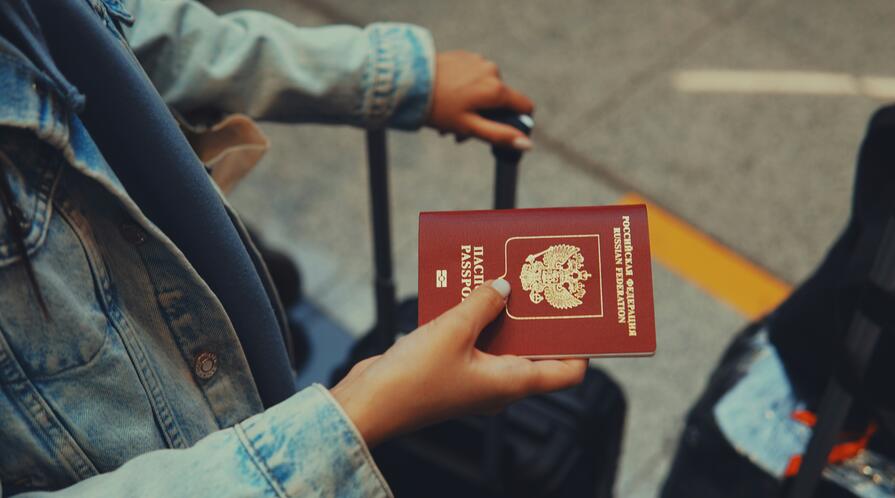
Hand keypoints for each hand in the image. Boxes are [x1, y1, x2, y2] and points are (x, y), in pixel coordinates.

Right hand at [331, 279, 586, 446]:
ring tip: (506, 276)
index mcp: (511, 383)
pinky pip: (474, 339)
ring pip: (501, 340)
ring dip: (503, 311)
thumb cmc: (413, 379)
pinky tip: (469, 290)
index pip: (566, 371)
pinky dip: (476, 316)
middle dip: (539, 316)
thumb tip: (504, 286)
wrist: (368, 404)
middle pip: (534, 349)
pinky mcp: (452, 369)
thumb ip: (483, 303)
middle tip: (544, 281)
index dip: (582, 345)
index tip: (586, 315)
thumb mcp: (454, 330)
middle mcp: (499, 384)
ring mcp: (475, 378)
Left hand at [426, 51, 534, 149]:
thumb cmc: (438, 108)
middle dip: (484, 119)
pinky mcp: (464, 57)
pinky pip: (472, 78)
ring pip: (485, 90)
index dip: (516, 122)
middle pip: (500, 101)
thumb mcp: (470, 127)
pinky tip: (446, 100)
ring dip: (472, 107)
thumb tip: (528, 144)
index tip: (498, 131)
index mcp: (497, 89)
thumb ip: (500, 135)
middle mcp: (492, 71)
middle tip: (459, 134)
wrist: (407, 82)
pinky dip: (464, 92)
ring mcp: (477, 61)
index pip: (525, 106)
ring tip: (447, 121)